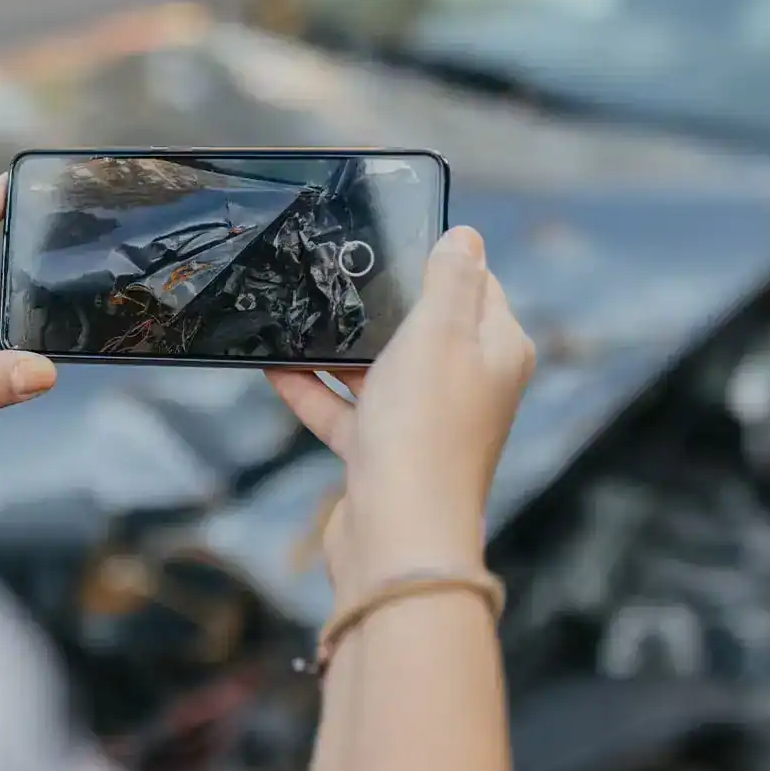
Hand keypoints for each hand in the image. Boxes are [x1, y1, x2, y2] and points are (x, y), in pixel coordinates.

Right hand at [267, 226, 533, 603]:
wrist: (397, 532)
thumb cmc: (425, 429)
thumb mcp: (440, 332)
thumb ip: (450, 280)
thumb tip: (465, 237)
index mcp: (495, 352)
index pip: (477, 288)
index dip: (439, 262)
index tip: (395, 238)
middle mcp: (466, 386)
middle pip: (423, 329)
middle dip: (380, 304)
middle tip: (337, 271)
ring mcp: (422, 422)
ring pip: (378, 370)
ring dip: (338, 348)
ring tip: (296, 315)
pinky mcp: (382, 453)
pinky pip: (344, 411)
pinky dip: (312, 391)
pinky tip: (274, 368)